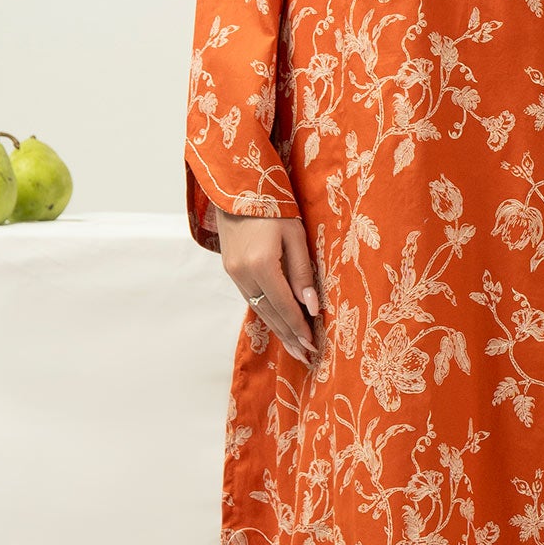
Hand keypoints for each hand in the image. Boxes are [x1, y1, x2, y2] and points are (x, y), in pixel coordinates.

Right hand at [214, 210, 320, 364]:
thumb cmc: (274, 207)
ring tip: (294, 347)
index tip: (312, 345)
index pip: (284, 305)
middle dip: (289, 336)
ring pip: (258, 308)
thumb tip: (311, 307)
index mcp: (261, 264)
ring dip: (277, 328)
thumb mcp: (296, 236)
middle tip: (305, 356)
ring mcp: (233, 273)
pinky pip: (251, 298)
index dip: (299, 327)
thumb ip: (302, 273)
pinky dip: (266, 312)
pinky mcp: (230, 270)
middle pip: (269, 313)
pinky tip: (277, 323)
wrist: (238, 188)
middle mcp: (243, 274)